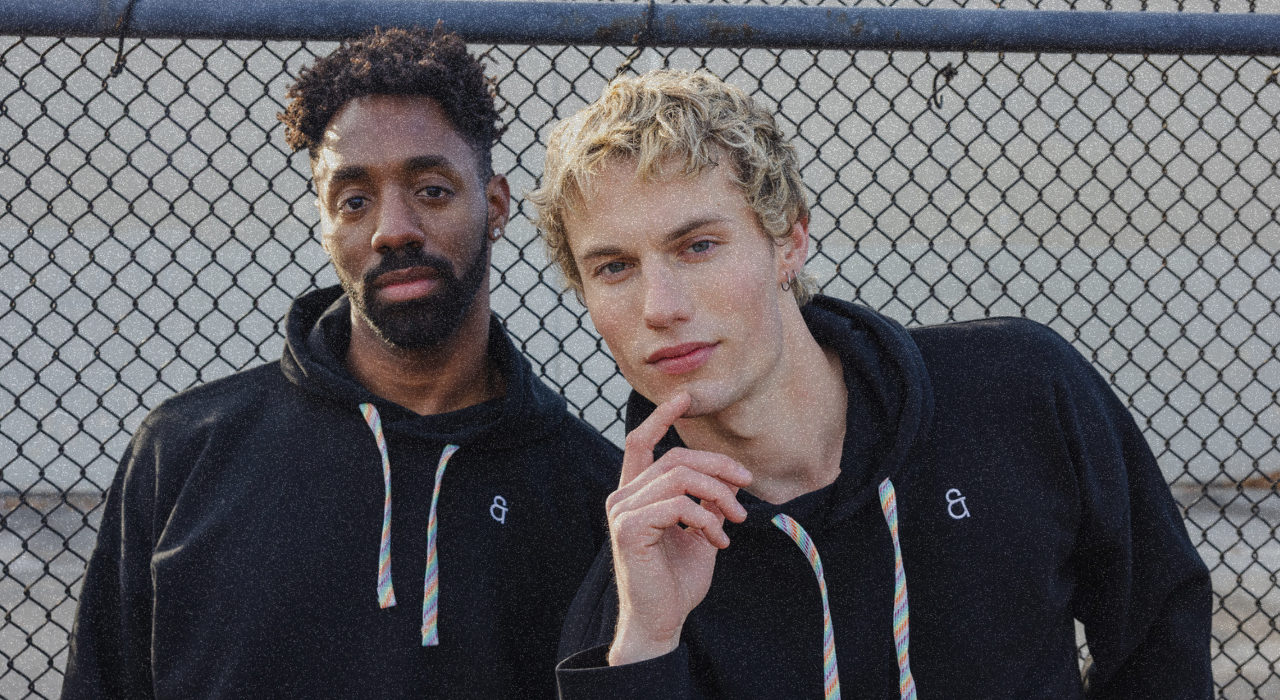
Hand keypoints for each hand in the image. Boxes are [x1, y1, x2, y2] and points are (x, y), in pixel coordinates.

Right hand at [606, 392, 752, 665]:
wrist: (660, 622)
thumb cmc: (677, 582)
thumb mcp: (700, 533)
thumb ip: (706, 504)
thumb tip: (727, 482)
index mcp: (635, 495)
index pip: (640, 444)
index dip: (661, 418)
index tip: (686, 397)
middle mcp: (622, 498)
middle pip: (675, 458)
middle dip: (717, 466)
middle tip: (747, 486)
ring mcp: (621, 512)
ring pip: (679, 477)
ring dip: (718, 496)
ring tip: (735, 522)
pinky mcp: (628, 529)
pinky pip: (677, 505)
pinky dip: (706, 519)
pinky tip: (718, 542)